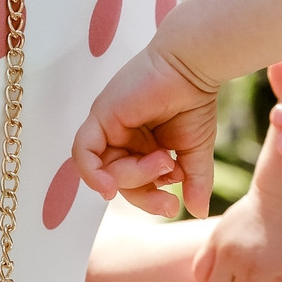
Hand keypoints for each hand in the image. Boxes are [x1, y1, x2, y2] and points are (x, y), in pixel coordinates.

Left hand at [74, 43, 219, 217]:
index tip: (173, 203)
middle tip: (170, 192)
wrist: (194, 68)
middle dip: (143, 193)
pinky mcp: (101, 116)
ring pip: (106, 171)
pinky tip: (109, 188)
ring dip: (134, 177)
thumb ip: (195, 181)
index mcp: (141, 146)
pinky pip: (83, 154)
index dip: (150, 199)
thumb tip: (198, 212)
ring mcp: (109, 127)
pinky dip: (92, 175)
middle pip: (118, 182)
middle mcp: (122, 137)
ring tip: (163, 160)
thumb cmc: (195, 102)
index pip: (134, 185)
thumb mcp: (195, 152)